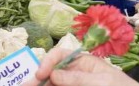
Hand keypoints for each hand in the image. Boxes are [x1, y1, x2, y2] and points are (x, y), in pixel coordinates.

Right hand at [23, 48, 138, 85]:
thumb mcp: (101, 82)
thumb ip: (77, 78)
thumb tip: (53, 74)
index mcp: (84, 62)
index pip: (60, 55)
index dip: (47, 62)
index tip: (40, 75)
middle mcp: (76, 74)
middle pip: (51, 72)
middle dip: (37, 78)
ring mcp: (74, 85)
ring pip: (52, 84)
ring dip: (40, 84)